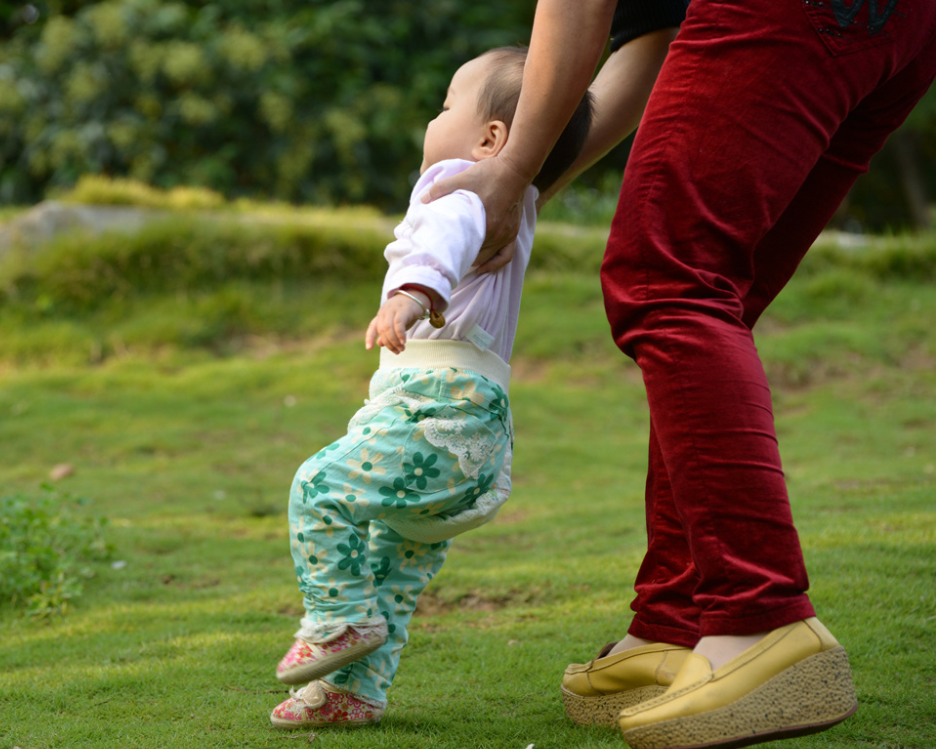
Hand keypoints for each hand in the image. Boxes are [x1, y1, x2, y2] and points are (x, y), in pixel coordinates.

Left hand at [364, 294, 424, 353]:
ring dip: (394, 341)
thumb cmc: (405, 313)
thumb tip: (379, 344)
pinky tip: (403, 342)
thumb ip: (387, 333)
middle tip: (397, 352)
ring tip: (402, 349)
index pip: (372, 327)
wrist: (416, 297)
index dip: (369, 337)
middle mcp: (384, 312)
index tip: (369, 348)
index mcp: (381, 315)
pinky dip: (400, 334)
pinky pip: (399, 323)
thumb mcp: (395, 323)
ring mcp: (393, 310)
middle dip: (389, 344)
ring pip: (389, 328)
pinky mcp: (403, 310)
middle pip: (382, 330)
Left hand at [421, 157, 530, 271]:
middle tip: (448, 259)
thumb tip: (422, 200)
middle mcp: (496, 234)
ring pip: (488, 258)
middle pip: (475, 256)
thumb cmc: (489, 173)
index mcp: (483, 223)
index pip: (465, 247)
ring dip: (475, 261)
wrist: (515, 170)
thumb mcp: (462, 177)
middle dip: (461, 258)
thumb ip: (441, 188)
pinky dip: (494, 264)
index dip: (452, 253)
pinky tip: (483, 267)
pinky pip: (506, 256)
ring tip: (460, 262)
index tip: (441, 254)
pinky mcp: (513, 232)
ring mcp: (506, 234)